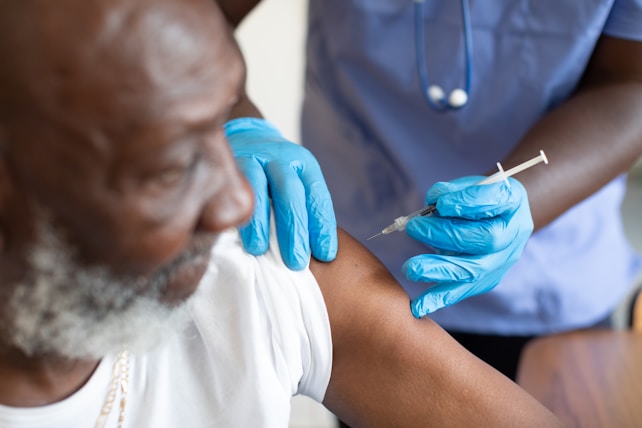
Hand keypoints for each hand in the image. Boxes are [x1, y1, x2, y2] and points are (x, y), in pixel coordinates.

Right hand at [224, 117, 337, 269]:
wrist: (245, 136)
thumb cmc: (275, 173)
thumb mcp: (295, 182)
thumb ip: (303, 211)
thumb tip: (314, 256)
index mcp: (304, 164)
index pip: (318, 197)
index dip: (322, 226)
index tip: (325, 255)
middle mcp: (281, 158)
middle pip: (290, 194)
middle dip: (294, 230)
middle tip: (296, 262)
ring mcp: (253, 158)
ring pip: (258, 191)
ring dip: (259, 223)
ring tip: (260, 250)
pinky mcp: (228, 163)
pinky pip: (231, 189)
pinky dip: (234, 212)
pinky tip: (233, 231)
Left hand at [402, 176, 533, 316]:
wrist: (500, 217)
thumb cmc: (479, 197)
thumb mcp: (468, 184)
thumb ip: (452, 191)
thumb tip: (433, 201)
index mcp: (512, 201)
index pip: (495, 200)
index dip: (467, 203)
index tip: (440, 204)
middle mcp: (513, 233)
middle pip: (486, 239)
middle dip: (447, 235)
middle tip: (414, 228)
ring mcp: (503, 260)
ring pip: (475, 270)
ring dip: (440, 270)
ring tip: (411, 269)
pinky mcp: (489, 280)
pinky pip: (464, 291)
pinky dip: (439, 298)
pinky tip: (418, 307)